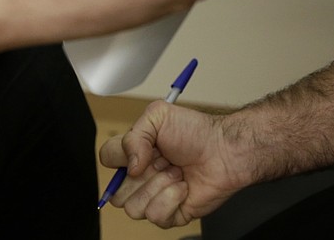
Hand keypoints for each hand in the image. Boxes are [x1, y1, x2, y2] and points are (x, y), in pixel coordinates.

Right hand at [99, 103, 247, 227]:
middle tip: (165, 161)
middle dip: (145, 175)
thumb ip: (133, 137)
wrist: (225, 150)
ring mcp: (155, 197)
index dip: (122, 156)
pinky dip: (172, 199)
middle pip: (117, 192)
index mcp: (135, 153)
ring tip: (177, 173)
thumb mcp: (159, 115)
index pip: (107, 159)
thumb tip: (129, 168)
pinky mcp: (170, 214)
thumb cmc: (197, 132)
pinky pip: (155, 217)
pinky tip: (184, 187)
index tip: (145, 149)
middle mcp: (142, 177)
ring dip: (159, 187)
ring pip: (134, 208)